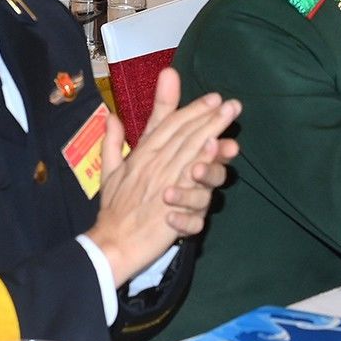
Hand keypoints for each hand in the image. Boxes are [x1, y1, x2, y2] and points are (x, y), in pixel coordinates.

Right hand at [87, 68, 239, 283]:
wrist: (113, 242)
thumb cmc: (113, 209)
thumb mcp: (108, 171)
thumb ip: (113, 142)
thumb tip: (111, 116)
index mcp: (141, 154)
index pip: (169, 125)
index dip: (192, 110)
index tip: (213, 98)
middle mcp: (154, 163)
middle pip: (185, 133)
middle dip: (209, 115)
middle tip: (231, 103)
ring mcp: (164, 182)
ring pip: (190, 151)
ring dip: (211, 131)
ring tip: (230, 118)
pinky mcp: (172, 203)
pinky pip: (190, 179)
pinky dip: (203, 163)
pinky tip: (216, 151)